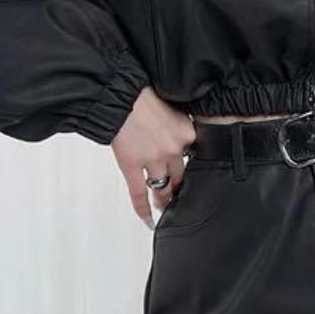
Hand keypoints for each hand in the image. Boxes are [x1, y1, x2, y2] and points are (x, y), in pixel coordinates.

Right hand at [110, 87, 196, 228]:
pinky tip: (149, 221)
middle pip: (182, 177)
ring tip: (165, 209)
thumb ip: (180, 126)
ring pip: (163, 189)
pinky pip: (140, 195)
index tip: (192, 177)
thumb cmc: (143, 94)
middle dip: (181, 189)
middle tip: (181, 198)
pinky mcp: (132, 166)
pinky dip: (144, 210)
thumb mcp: (173, 106)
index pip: (195, 158)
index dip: (191, 168)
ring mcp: (153, 159)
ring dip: (164, 201)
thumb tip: (180, 139)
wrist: (119, 92)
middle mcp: (174, 148)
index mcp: (187, 132)